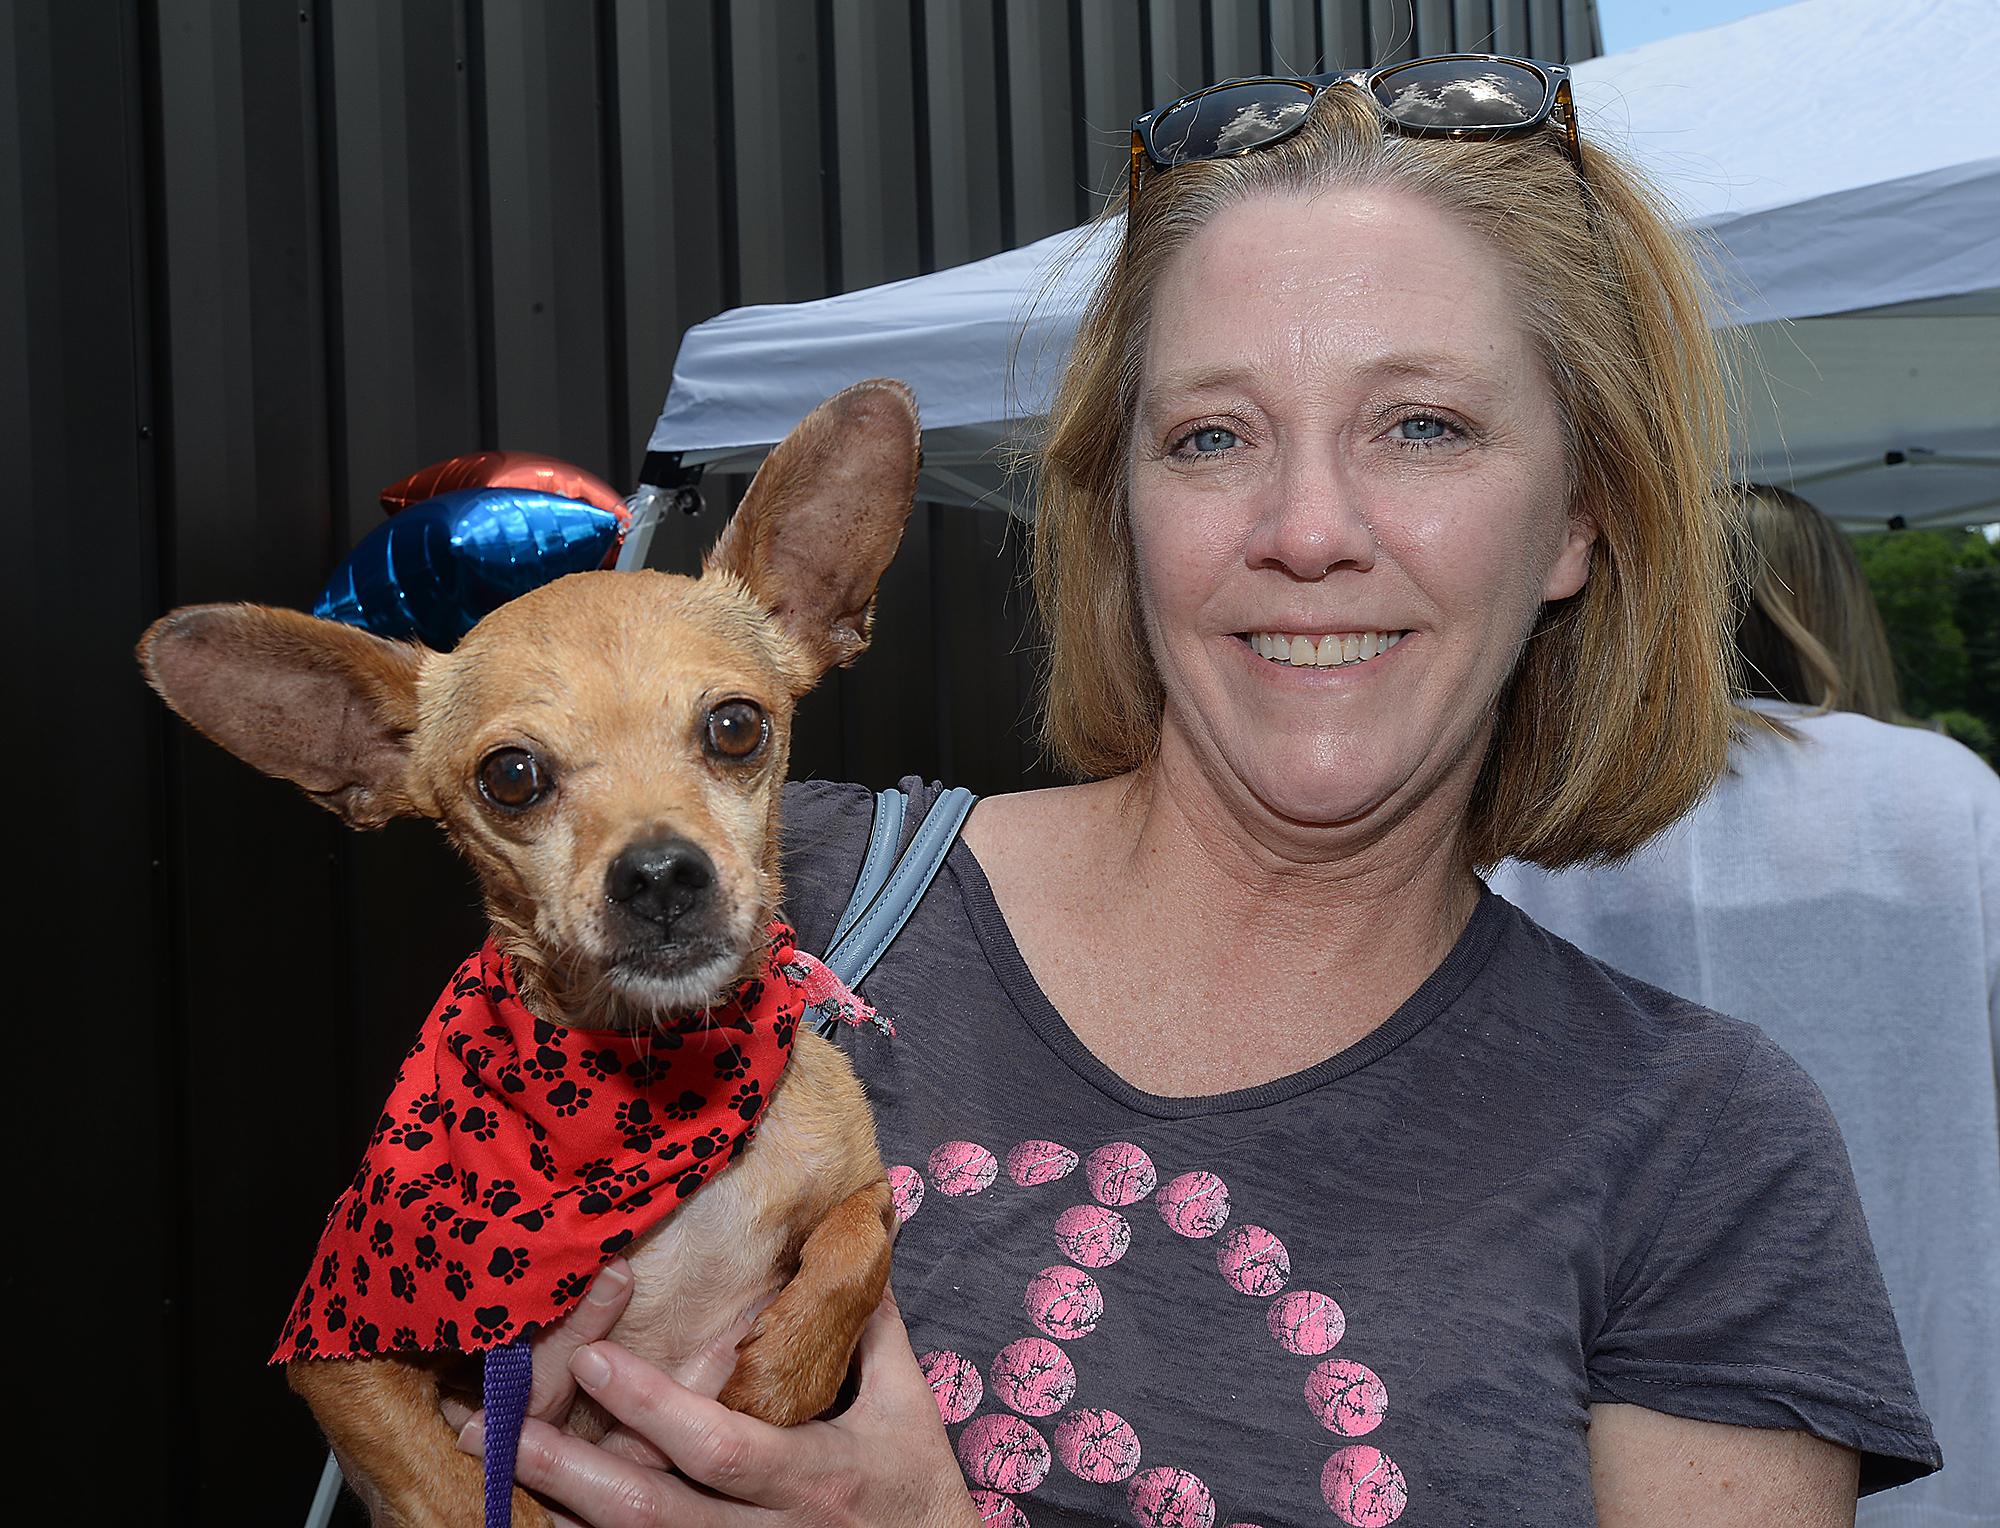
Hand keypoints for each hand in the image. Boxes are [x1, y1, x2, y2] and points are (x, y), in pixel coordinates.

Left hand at [465, 1286, 979, 1526]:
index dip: (652, 1409)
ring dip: (561, 1503)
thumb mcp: (907, 1402)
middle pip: (652, 1513)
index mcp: (813, 1476)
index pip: (720, 1447)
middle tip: (496, 1425)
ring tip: (495, 1456)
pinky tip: (540, 1507)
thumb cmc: (917, 1486)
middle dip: (568, 1471)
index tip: (591, 1362)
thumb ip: (870, 1324)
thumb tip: (852, 1237)